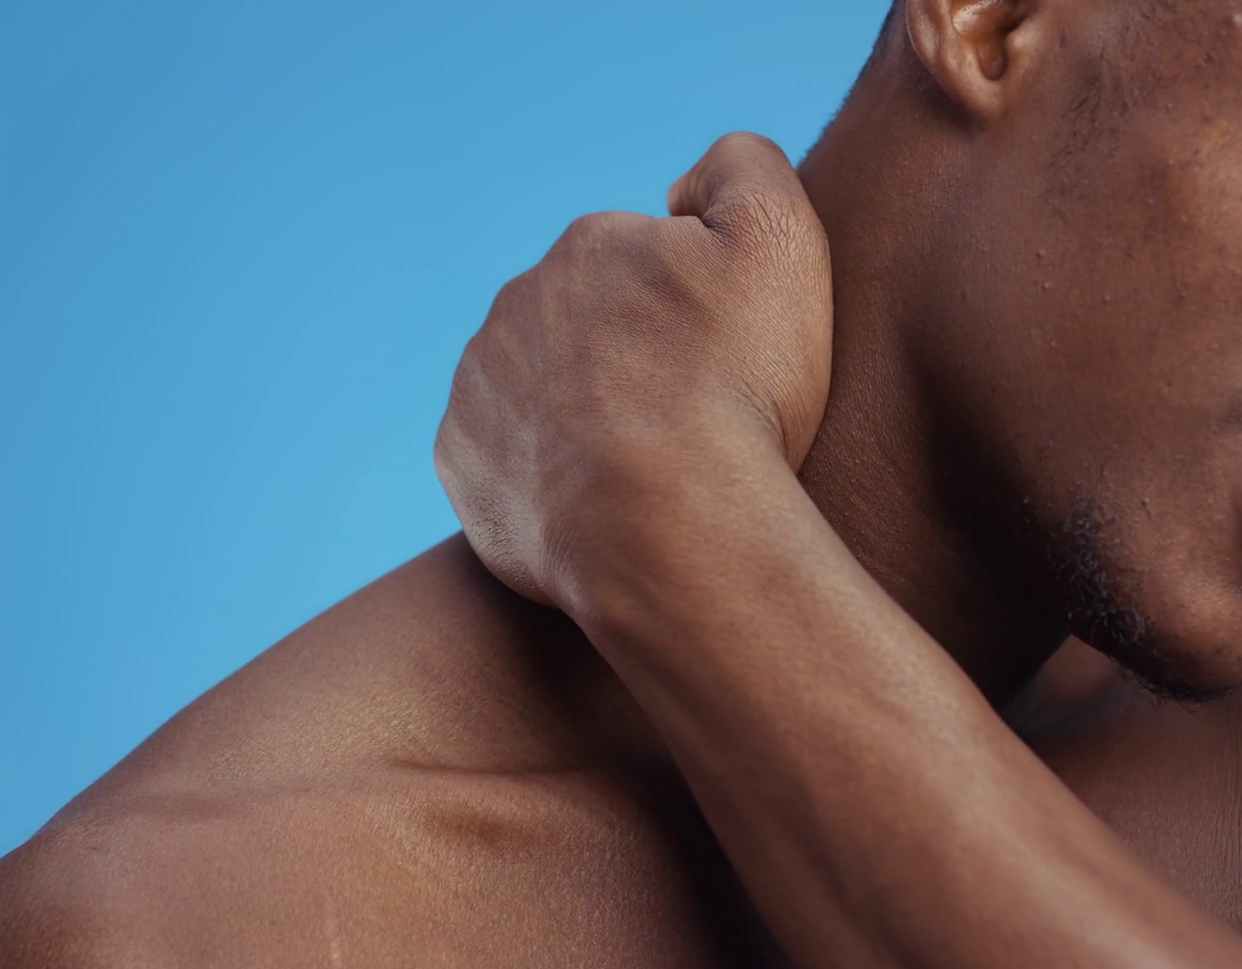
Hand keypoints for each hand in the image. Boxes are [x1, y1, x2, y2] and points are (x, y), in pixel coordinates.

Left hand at [435, 133, 832, 606]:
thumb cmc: (736, 388)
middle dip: (631, 361)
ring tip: (647, 467)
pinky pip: (505, 458)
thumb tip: (680, 188)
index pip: (646, 269)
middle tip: (692, 420)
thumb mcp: (779, 239)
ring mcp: (479, 386)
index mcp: (587, 248)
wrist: (667, 528)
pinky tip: (598, 502)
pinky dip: (546, 475)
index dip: (694, 316)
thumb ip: (744, 169)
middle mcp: (516, 303)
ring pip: (540, 390)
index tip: (726, 365)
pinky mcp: (461, 463)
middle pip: (588, 328)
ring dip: (584, 416)